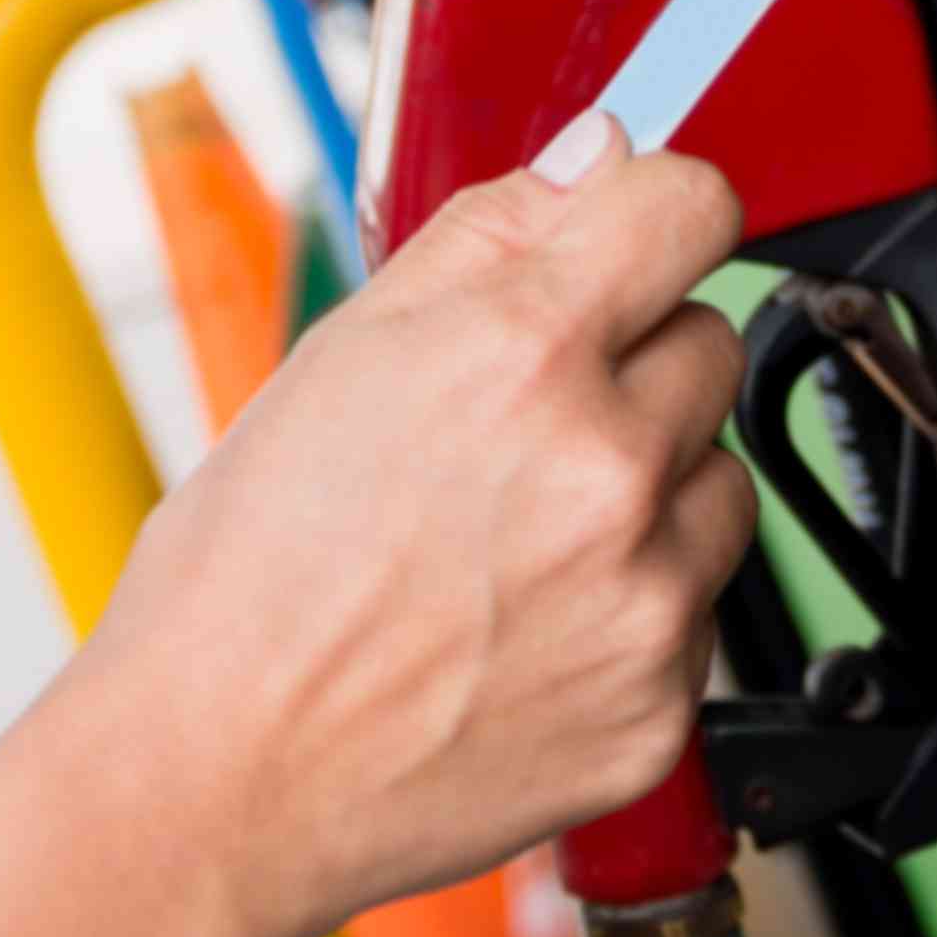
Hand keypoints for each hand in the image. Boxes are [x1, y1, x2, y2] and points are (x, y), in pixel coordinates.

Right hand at [36, 115, 754, 936]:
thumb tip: (597, 156)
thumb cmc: (247, 577)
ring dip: (646, 491)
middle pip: (709, 342)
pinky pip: (697, 609)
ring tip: (513, 542)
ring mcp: (645, 599)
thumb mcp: (339, 352)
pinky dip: (630, 608)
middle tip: (514, 430)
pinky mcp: (661, 707)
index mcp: (522, 354)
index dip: (658, 212)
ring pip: (716, 482)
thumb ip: (490, 234)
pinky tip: (521, 630)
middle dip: (629, 366)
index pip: (692, 205)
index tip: (640, 239)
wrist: (220, 779)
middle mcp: (606, 469)